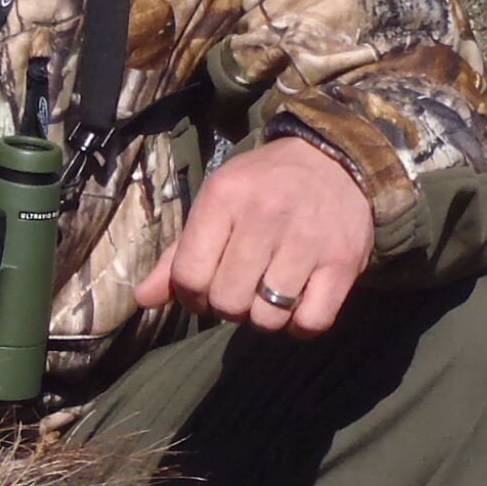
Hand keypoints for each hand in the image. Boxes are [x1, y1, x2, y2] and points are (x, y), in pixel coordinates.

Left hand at [133, 135, 373, 335]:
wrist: (336, 159)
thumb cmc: (265, 187)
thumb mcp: (217, 204)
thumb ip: (179, 254)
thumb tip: (143, 299)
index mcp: (225, 197)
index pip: (189, 276)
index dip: (191, 297)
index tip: (205, 290)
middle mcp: (265, 216)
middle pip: (228, 301)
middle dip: (228, 307)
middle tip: (241, 291)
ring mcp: (308, 240)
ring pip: (268, 317)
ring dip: (264, 318)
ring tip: (268, 296)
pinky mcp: (343, 262)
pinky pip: (311, 322)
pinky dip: (300, 325)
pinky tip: (297, 305)